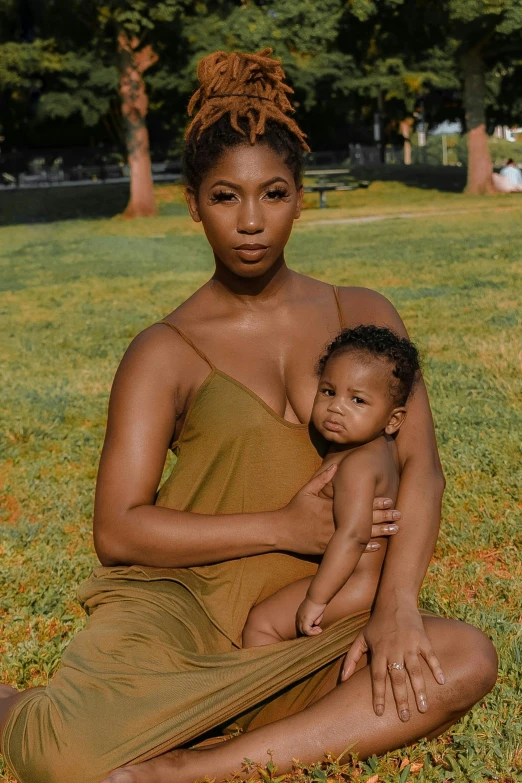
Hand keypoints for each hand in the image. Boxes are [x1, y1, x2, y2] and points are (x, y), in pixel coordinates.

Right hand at [280, 465, 399, 555]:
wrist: (281, 531)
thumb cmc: (294, 509)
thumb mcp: (306, 490)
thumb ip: (322, 478)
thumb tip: (337, 466)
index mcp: (331, 507)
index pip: (357, 504)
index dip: (374, 502)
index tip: (389, 498)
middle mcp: (334, 522)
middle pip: (363, 519)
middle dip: (383, 516)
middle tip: (400, 514)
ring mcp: (332, 537)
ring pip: (361, 535)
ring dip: (380, 532)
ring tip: (395, 529)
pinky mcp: (329, 549)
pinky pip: (350, 549)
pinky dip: (364, 548)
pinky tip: (378, 546)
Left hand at [296, 596, 325, 635]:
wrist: (317, 597)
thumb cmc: (318, 603)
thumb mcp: (316, 613)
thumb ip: (315, 619)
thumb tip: (315, 624)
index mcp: (300, 614)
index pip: (301, 625)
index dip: (308, 628)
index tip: (316, 627)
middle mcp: (298, 617)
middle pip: (301, 629)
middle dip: (310, 631)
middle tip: (318, 629)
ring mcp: (300, 619)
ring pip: (303, 631)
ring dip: (312, 633)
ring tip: (319, 630)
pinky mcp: (304, 620)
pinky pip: (307, 631)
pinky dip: (313, 633)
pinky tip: (319, 630)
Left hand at [340, 604, 445, 720]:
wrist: (395, 601)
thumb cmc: (377, 623)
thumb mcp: (361, 638)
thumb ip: (352, 658)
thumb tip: (342, 679)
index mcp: (379, 651)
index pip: (377, 677)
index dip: (378, 695)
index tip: (379, 713)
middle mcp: (394, 649)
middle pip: (397, 677)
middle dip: (401, 699)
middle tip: (405, 718)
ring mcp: (409, 644)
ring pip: (414, 670)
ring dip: (419, 689)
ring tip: (423, 708)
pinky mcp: (422, 638)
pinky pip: (430, 655)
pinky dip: (436, 667)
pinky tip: (442, 682)